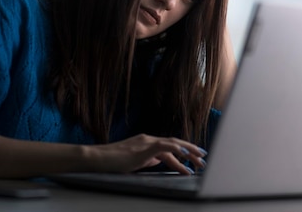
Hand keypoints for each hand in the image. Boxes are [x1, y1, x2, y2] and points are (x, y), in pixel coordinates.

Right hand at [86, 134, 207, 174]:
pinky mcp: (143, 148)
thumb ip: (147, 160)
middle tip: (204, 159)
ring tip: (199, 161)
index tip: (195, 157)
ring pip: (173, 144)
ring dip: (188, 153)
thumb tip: (157, 162)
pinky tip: (185, 154)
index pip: (170, 146)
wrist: (98, 158)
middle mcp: (148, 139)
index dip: (184, 151)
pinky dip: (177, 149)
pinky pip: (164, 146)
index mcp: (146, 143)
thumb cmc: (112, 162)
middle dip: (191, 151)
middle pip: (176, 144)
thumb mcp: (133, 162)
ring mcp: (146, 142)